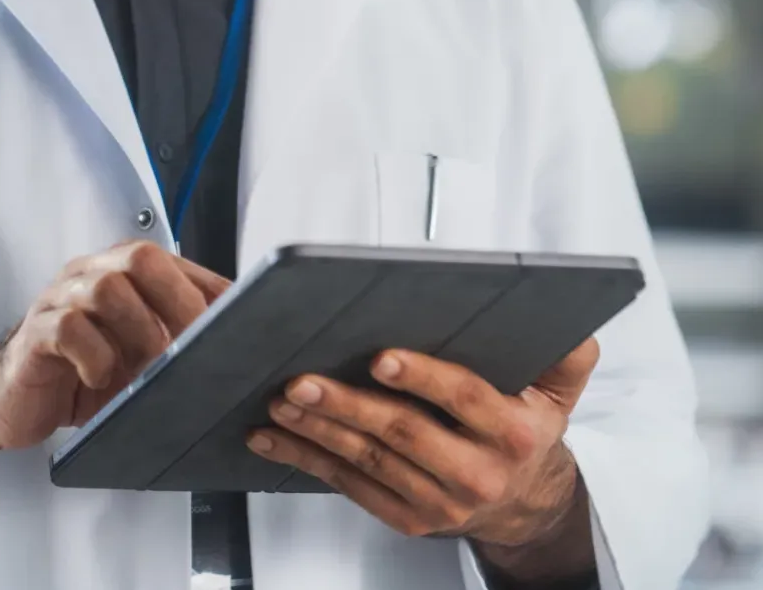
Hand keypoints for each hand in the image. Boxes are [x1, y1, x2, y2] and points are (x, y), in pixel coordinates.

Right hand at [0, 240, 229, 452]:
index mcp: (121, 273)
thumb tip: (236, 352)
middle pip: (139, 257)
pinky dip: (95, 356)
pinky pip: (68, 328)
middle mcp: (91, 274)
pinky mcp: (36, 333)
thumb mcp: (138, 357)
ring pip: (106, 289)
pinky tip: (103, 380)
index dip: (210, 291)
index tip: (241, 326)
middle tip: (200, 347)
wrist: (13, 398)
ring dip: (140, 334)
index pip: (174, 263)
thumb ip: (174, 342)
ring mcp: (61, 300)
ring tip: (152, 373)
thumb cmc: (84, 374)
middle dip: (180, 302)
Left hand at [245, 339, 599, 570]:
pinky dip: (309, 460)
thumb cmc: (527, 432)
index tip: (381, 356)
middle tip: (302, 379)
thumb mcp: (558, 395)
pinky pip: (351, 487)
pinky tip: (275, 435)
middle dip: (348, 404)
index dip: (423, 377)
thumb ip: (566, 357)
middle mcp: (477, 474)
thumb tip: (574, 328)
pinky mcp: (408, 520)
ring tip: (281, 400)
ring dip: (318, 430)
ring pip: (370, 462)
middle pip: (404, 434)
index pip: (464, 399)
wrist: (527, 508)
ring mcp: (440, 503)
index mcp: (513, 434)